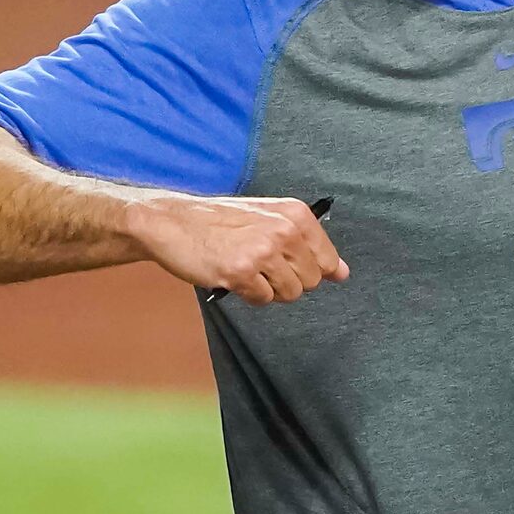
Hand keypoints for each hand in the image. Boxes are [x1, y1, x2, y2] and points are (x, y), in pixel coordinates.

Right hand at [126, 193, 347, 304]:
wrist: (172, 222)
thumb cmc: (218, 222)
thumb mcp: (268, 219)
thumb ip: (307, 243)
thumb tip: (341, 272)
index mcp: (294, 214)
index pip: (327, 259)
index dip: (310, 270)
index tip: (289, 265)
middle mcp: (283, 230)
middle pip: (310, 281)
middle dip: (287, 281)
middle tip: (260, 266)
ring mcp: (263, 251)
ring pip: (289, 293)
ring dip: (268, 289)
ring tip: (246, 270)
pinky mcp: (241, 272)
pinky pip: (263, 300)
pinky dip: (248, 294)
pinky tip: (232, 274)